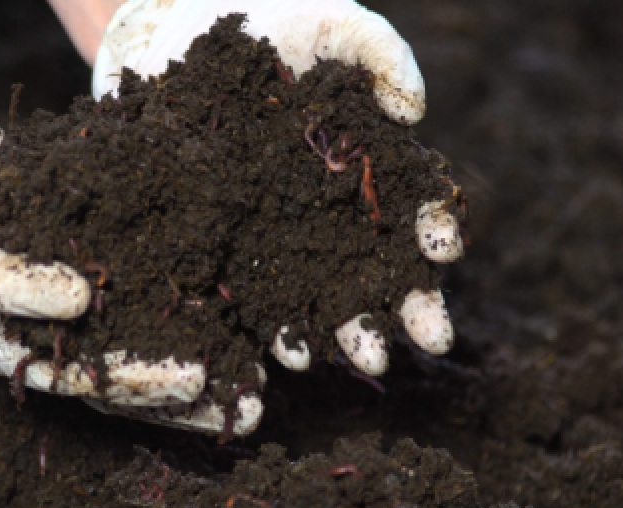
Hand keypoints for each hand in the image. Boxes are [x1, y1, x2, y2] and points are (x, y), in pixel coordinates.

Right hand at [0, 52, 262, 433]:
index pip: (99, 385)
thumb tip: (84, 302)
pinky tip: (236, 293)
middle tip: (259, 403)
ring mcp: (80, 291)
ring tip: (263, 363)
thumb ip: (13, 286)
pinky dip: (190, 288)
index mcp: (24, 350)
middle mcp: (59, 329)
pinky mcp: (96, 250)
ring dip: (205, 347)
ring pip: (154, 330)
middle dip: (197, 391)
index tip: (203, 382)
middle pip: (138, 372)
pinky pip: (150, 276)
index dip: (151, 388)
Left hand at [92, 0, 462, 382]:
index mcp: (372, 163)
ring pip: (328, 295)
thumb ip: (382, 56)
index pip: (418, 207)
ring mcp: (285, 234)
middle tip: (431, 338)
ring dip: (352, 333)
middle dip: (411, 307)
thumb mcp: (336, 24)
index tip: (442, 249)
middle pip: (384, 268)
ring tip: (367, 359)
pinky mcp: (232, 248)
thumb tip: (413, 114)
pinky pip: (260, 298)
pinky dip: (278, 330)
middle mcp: (335, 211)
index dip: (436, 230)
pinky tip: (288, 354)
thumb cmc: (273, 21)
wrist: (180, 30)